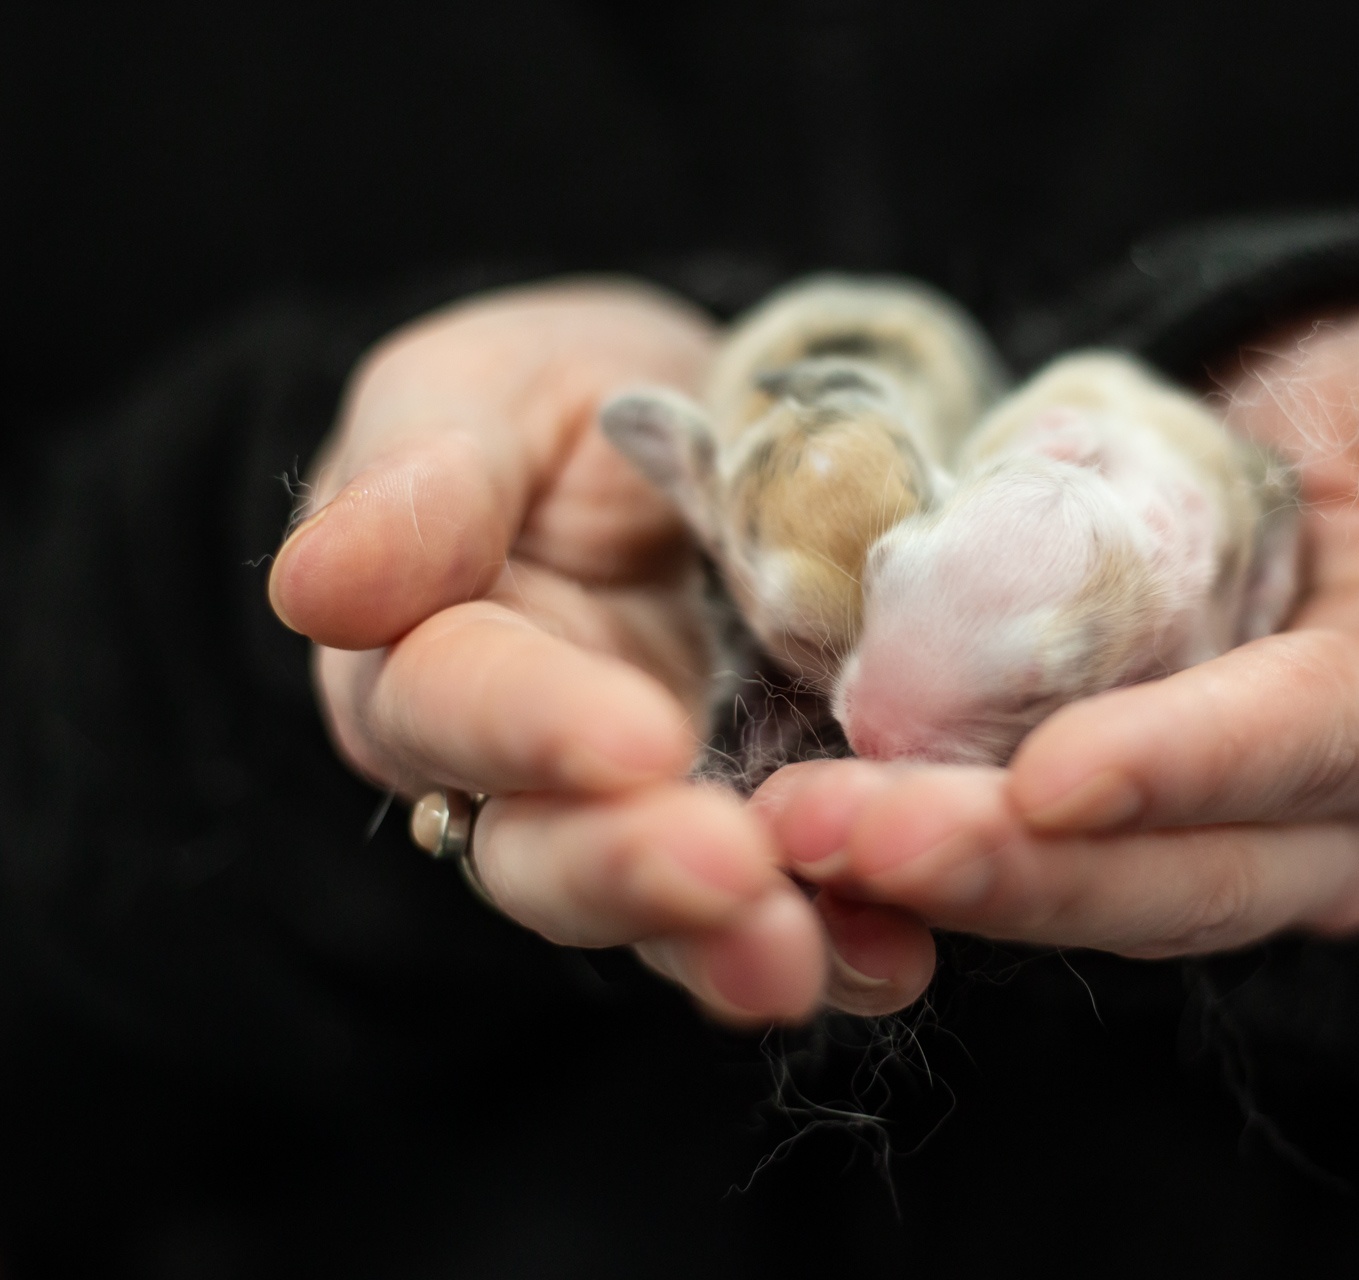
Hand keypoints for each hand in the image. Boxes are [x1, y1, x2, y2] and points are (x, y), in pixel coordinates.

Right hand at [268, 278, 835, 1024]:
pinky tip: (897, 953)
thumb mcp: (483, 395)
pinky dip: (850, 941)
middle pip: (550, 857)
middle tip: (730, 873)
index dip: (537, 728)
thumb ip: (418, 483)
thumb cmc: (568, 406)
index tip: (636, 737)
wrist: (713, 431)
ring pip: (673, 916)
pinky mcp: (774, 834)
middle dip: (637, 873)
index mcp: (429, 661)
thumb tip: (317, 586)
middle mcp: (531, 779)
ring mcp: (660, 820)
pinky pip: (804, 908)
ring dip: (739, 943)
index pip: (456, 704)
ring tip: (811, 956)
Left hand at [752, 290, 1358, 1006]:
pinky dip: (931, 871)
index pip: (1304, 745)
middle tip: (837, 830)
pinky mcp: (1145, 857)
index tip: (1041, 776)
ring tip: (794, 836)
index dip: (1178, 766)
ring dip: (942, 881)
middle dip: (1009, 867)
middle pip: (1181, 876)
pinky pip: (1043, 881)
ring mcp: (1243, 862)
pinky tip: (814, 843)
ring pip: (1098, 904)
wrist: (1320, 482)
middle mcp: (1346, 826)